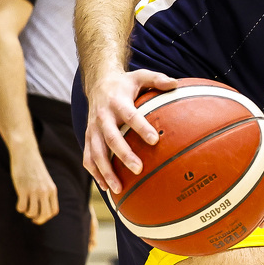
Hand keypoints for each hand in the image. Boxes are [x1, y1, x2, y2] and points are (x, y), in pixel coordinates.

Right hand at [11, 149, 58, 224]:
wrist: (26, 155)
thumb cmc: (34, 169)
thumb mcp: (45, 181)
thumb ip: (46, 193)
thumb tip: (42, 208)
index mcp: (52, 190)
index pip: (53, 211)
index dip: (46, 217)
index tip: (38, 217)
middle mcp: (45, 192)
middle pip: (44, 214)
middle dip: (37, 219)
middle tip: (31, 217)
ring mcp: (34, 191)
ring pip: (32, 212)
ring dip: (27, 213)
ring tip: (25, 206)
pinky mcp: (23, 189)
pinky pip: (21, 207)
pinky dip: (19, 208)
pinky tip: (19, 202)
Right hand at [82, 69, 178, 194]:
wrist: (98, 83)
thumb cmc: (125, 83)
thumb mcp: (140, 76)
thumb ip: (157, 79)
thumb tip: (175, 84)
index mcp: (117, 102)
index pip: (130, 116)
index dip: (141, 127)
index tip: (155, 140)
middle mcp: (102, 117)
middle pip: (111, 138)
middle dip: (123, 155)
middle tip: (138, 169)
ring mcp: (92, 129)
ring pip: (95, 153)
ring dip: (105, 171)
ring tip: (118, 189)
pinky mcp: (87, 137)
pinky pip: (88, 158)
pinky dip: (95, 173)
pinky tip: (106, 188)